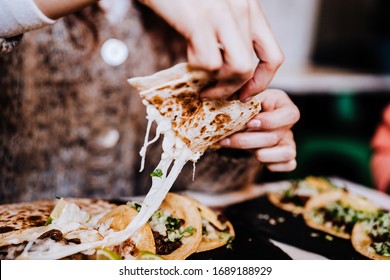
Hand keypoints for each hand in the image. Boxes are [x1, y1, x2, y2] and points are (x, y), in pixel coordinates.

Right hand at [140, 0, 283, 101]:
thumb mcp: (216, 8)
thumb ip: (229, 32)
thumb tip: (229, 69)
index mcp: (250, 7)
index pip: (273, 56)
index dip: (261, 82)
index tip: (243, 93)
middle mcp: (243, 9)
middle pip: (252, 68)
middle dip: (232, 90)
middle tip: (212, 93)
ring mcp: (223, 14)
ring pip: (237, 69)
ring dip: (215, 82)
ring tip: (197, 73)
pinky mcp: (200, 19)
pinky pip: (209, 62)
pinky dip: (195, 66)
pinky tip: (186, 51)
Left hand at [219, 89, 299, 171]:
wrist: (244, 122)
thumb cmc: (246, 107)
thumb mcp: (246, 98)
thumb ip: (246, 97)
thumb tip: (243, 99)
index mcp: (283, 106)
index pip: (290, 115)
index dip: (270, 121)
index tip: (249, 123)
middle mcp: (289, 125)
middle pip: (275, 137)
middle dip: (248, 140)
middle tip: (228, 138)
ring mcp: (290, 142)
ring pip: (287, 153)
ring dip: (260, 154)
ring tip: (241, 148)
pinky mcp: (287, 157)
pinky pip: (289, 165)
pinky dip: (271, 164)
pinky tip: (254, 156)